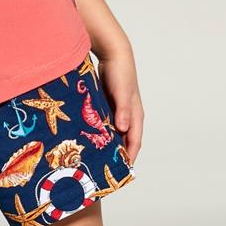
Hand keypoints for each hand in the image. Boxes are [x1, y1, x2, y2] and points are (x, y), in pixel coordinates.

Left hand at [96, 48, 143, 164]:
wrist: (114, 53)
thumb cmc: (121, 72)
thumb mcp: (121, 92)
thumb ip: (122, 111)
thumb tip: (123, 129)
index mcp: (136, 115)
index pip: (135, 142)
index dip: (129, 157)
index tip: (122, 172)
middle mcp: (129, 116)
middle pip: (125, 140)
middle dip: (118, 155)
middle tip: (106, 170)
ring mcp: (119, 111)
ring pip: (115, 133)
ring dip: (108, 144)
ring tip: (96, 158)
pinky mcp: (109, 105)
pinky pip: (106, 124)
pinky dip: (101, 133)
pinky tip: (90, 138)